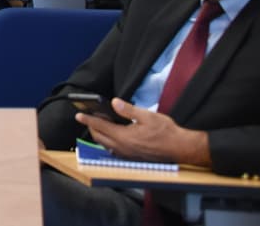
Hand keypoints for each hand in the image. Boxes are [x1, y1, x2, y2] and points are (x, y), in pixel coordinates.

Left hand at [78, 98, 208, 165]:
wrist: (181, 148)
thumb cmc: (167, 132)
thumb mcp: (147, 116)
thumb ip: (128, 110)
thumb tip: (114, 102)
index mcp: (124, 137)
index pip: (100, 126)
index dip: (88, 119)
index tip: (78, 114)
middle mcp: (123, 148)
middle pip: (99, 136)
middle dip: (92, 126)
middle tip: (89, 116)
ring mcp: (127, 154)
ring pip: (105, 144)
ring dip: (100, 134)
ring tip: (100, 123)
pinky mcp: (132, 157)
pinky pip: (113, 149)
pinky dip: (108, 141)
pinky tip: (112, 134)